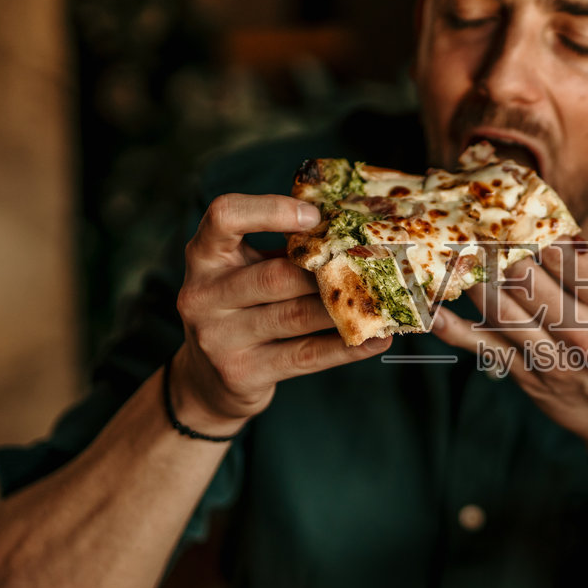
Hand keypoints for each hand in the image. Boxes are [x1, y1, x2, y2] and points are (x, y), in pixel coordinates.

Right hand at [171, 193, 389, 433]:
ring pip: (295, 316)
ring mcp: (218, 338)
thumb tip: (356, 230)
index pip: (225, 216)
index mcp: (204, 256)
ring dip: (344, 307)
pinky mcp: (241, 372)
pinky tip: (377, 339)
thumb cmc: (241, 306)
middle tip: (372, 263)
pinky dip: (346, 346)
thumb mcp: (247, 269)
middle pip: (274, 275)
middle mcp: (203, 295)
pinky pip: (305, 355)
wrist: (207, 378)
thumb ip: (284, 249)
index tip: (315, 216)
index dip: (270, 210)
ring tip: (384, 299)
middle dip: (327, 270)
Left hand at [430, 173, 587, 467]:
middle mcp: (587, 336)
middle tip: (471, 211)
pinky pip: (485, 349)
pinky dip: (455, 329)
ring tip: (450, 242)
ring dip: (473, 276)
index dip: (544, 231)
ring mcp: (555, 360)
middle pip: (533, 282)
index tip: (520, 200)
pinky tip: (429, 306)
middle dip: (500, 245)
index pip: (576, 263)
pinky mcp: (530, 378)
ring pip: (504, 311)